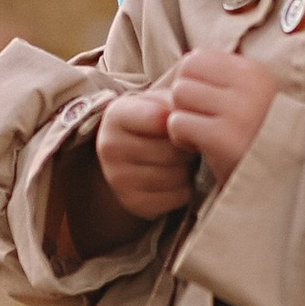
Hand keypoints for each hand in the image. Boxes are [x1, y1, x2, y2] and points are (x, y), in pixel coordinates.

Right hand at [89, 85, 198, 225]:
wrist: (133, 153)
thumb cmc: (155, 121)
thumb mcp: (161, 101)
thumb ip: (177, 102)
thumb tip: (195, 119)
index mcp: (116, 114)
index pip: (160, 119)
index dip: (182, 122)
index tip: (183, 121)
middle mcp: (109, 147)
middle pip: (172, 152)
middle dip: (187, 147)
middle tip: (184, 143)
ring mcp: (118, 179)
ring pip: (176, 177)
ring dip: (187, 169)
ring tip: (180, 159)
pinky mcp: (133, 204)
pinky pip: (176, 197)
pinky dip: (184, 189)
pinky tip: (175, 177)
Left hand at [164, 50, 279, 183]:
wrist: (282, 180)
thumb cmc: (256, 137)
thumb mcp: (250, 98)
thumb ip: (222, 78)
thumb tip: (184, 61)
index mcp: (255, 72)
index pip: (197, 58)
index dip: (192, 82)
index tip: (206, 105)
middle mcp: (250, 87)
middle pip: (184, 76)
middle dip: (185, 100)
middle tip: (202, 122)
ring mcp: (238, 112)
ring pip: (178, 96)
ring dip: (182, 119)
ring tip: (202, 135)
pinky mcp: (223, 139)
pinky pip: (178, 123)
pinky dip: (181, 139)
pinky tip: (200, 148)